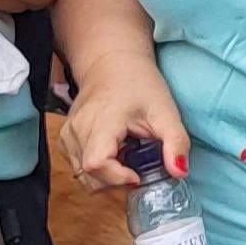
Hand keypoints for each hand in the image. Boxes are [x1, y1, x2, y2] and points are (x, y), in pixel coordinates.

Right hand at [63, 62, 190, 189]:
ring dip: (106, 176)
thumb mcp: (165, 111)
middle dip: (116, 180)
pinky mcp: (65, 138)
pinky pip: (77, 167)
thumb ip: (176, 141)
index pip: (96, 164)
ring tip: (126, 155)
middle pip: (89, 175)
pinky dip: (96, 169)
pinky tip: (112, 152)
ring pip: (82, 175)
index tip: (138, 174)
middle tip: (137, 165)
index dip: (117, 177)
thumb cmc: (139, 85)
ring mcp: (68, 133)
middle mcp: (78, 128)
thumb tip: (180, 172)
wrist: (113, 64)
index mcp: (101, 120)